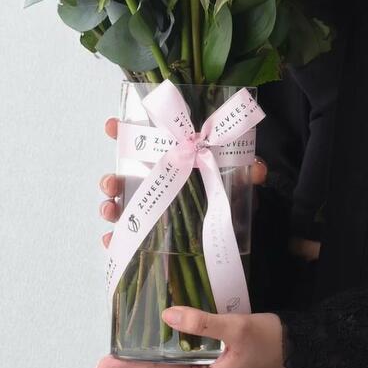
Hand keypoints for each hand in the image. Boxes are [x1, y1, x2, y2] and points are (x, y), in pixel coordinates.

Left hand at [94, 306, 287, 367]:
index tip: (104, 364)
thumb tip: (168, 316)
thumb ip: (201, 323)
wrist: (307, 351)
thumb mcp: (236, 327)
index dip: (132, 366)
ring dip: (164, 358)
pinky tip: (175, 343)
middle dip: (144, 362)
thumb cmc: (273, 340)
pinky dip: (184, 356)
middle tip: (115, 353)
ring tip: (138, 346)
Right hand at [97, 115, 268, 245]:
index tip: (111, 125)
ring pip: (119, 206)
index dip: (124, 130)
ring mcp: (150, 210)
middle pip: (123, 176)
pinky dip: (115, 240)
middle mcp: (157, 182)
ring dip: (109, 208)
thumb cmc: (232, 195)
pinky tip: (112, 241)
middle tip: (111, 182)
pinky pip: (126, 238)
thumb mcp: (243, 180)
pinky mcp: (147, 237)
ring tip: (110, 211)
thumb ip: (252, 171)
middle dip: (110, 178)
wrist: (234, 233)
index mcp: (174, 159)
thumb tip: (258, 170)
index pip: (144, 141)